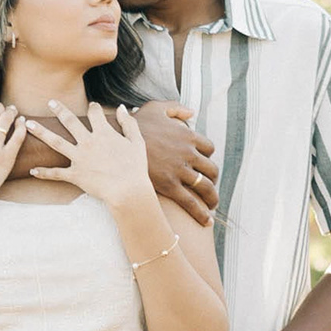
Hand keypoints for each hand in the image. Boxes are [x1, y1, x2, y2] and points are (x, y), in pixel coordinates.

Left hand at [24, 101, 149, 209]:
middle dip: (59, 110)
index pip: (95, 114)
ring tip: (28, 124)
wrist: (128, 190)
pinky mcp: (75, 174)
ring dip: (41, 132)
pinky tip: (32, 170)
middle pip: (70, 122)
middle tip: (50, 102)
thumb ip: (129, 123)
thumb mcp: (137, 142)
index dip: (94, 108)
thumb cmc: (135, 167)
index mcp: (103, 133)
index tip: (92, 105)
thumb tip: (122, 107)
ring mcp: (79, 158)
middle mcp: (88, 142)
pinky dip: (44, 173)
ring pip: (56, 142)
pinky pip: (56, 173)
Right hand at [136, 101, 217, 225]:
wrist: (116, 142)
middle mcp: (188, 153)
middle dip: (213, 179)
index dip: (207, 158)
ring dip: (212, 198)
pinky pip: (191, 202)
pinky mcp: (169, 186)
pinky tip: (206, 222)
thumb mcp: (156, 108)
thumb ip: (176, 109)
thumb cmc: (135, 125)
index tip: (203, 165)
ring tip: (211, 205)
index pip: (209, 149)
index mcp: (188, 135)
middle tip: (209, 186)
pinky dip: (201, 213)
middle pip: (211, 170)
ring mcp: (180, 170)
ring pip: (206, 187)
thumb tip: (192, 113)